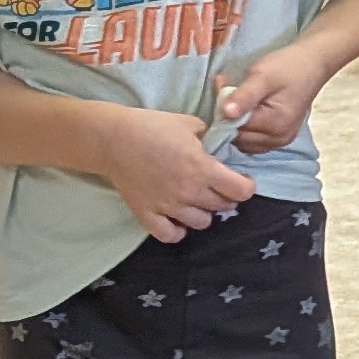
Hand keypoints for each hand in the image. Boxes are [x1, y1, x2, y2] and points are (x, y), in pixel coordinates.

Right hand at [92, 105, 257, 239]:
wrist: (112, 138)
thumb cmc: (151, 126)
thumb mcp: (189, 123)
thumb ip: (211, 138)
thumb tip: (223, 147)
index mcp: (202, 168)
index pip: (241, 191)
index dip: (246, 186)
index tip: (241, 180)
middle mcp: (188, 191)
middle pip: (223, 207)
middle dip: (226, 197)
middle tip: (218, 187)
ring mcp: (167, 206)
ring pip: (202, 223)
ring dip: (204, 212)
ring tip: (197, 200)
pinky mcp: (147, 214)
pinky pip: (170, 235)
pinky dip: (178, 231)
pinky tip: (177, 218)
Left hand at [210, 41, 340, 155]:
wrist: (313, 63)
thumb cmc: (288, 66)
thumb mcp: (262, 76)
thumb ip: (243, 96)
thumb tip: (224, 114)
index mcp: (274, 125)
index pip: (234, 126)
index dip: (223, 107)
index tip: (222, 83)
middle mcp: (278, 138)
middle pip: (238, 137)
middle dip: (228, 116)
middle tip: (227, 89)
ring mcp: (281, 140)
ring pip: (244, 142)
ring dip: (235, 123)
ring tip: (238, 99)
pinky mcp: (281, 137)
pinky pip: (254, 141)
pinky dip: (246, 129)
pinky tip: (246, 111)